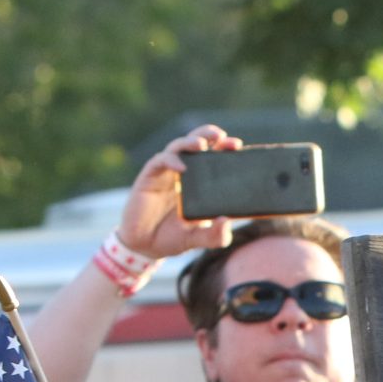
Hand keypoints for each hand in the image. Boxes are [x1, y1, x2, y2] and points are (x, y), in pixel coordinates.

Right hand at [114, 125, 245, 259]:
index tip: (237, 146)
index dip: (224, 148)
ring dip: (190, 142)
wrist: (145, 246)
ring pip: (178, 147)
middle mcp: (184, 173)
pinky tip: (180, 167)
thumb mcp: (198, 239)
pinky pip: (160, 161)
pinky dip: (171, 160)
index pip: (213, 157)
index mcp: (200, 182)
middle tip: (221, 136)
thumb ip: (214, 235)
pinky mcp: (149, 177)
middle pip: (196, 143)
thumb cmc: (173, 237)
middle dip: (209, 135)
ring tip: (201, 145)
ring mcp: (166, 173)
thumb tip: (227, 222)